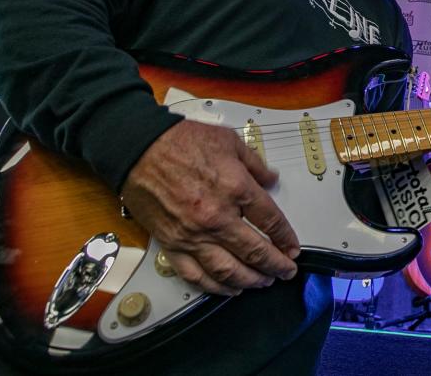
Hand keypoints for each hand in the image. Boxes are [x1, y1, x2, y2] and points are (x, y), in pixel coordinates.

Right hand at [120, 119, 298, 295]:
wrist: (138, 148)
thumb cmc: (179, 142)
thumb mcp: (229, 142)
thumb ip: (255, 164)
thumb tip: (271, 180)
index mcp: (236, 188)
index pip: (271, 221)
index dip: (286, 238)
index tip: (292, 247)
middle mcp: (217, 216)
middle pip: (255, 251)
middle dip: (276, 265)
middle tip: (286, 271)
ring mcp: (193, 234)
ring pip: (228, 270)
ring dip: (250, 281)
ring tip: (263, 282)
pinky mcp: (171, 244)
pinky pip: (195, 274)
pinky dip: (214, 287)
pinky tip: (228, 288)